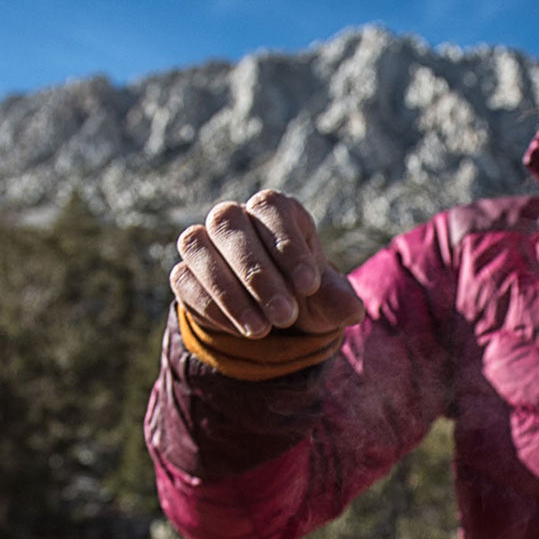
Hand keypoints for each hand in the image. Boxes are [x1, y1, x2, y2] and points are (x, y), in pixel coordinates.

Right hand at [170, 190, 365, 338]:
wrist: (276, 317)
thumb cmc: (306, 295)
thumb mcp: (328, 300)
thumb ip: (339, 301)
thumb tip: (352, 311)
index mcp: (274, 210)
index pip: (271, 208)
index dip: (288, 245)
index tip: (309, 286)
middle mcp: (233, 218)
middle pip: (230, 225)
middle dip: (258, 274)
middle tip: (286, 316)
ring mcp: (203, 243)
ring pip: (199, 247)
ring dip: (230, 291)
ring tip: (261, 330)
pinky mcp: (185, 273)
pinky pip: (186, 280)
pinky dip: (213, 307)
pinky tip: (240, 330)